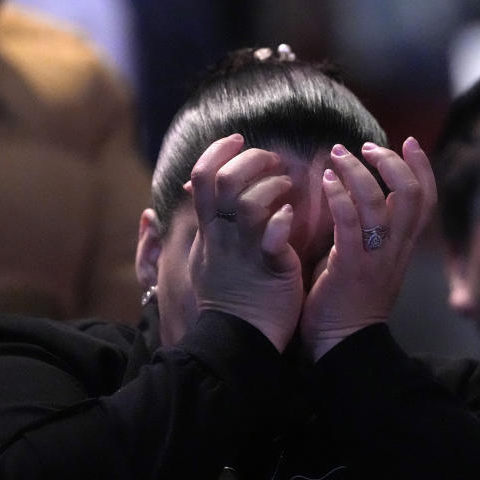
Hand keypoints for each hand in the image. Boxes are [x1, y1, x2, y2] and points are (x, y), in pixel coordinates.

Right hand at [188, 134, 303, 351]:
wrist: (237, 339)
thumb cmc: (229, 297)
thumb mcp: (204, 257)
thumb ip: (201, 223)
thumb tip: (189, 192)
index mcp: (208, 230)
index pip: (202, 175)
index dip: (218, 150)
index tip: (239, 140)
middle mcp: (222, 235)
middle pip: (224, 179)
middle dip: (251, 159)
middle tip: (273, 161)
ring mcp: (244, 250)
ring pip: (249, 201)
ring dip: (272, 186)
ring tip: (287, 188)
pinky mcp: (269, 266)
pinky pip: (273, 235)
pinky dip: (283, 220)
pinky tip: (290, 216)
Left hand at [300, 137, 434, 360]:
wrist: (341, 346)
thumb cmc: (348, 304)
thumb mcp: (371, 263)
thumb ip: (374, 234)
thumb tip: (363, 200)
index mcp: (403, 249)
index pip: (427, 200)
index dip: (422, 167)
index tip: (407, 142)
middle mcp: (395, 251)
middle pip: (411, 195)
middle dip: (391, 162)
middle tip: (365, 147)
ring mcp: (375, 259)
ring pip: (379, 202)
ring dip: (357, 171)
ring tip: (336, 155)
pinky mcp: (349, 268)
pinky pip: (349, 222)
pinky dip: (339, 195)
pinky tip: (325, 181)